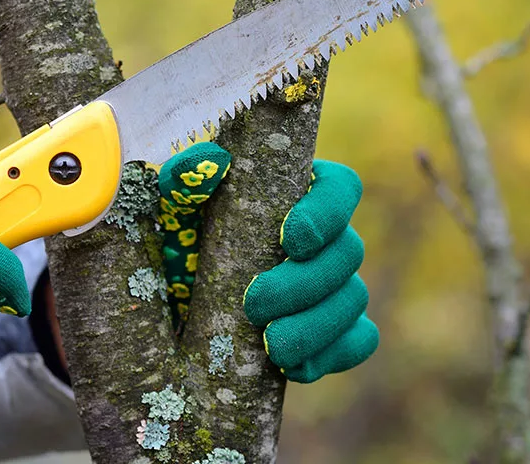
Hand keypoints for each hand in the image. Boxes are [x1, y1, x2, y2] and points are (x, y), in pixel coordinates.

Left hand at [157, 145, 377, 380]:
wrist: (172, 290)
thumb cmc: (181, 231)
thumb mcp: (176, 202)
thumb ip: (190, 176)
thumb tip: (212, 162)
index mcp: (300, 191)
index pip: (340, 188)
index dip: (327, 213)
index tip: (289, 239)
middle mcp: (326, 236)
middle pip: (348, 252)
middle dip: (304, 284)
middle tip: (255, 305)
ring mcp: (335, 283)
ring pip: (353, 300)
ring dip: (315, 325)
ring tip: (270, 346)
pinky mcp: (333, 328)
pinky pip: (357, 341)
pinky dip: (333, 354)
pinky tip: (293, 367)